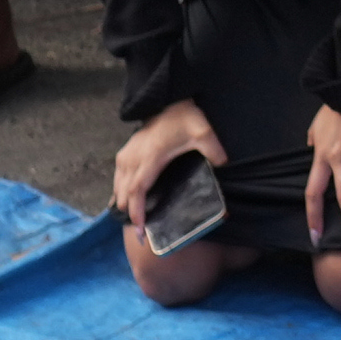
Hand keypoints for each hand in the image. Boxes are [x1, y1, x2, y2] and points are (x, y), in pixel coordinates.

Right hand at [113, 100, 222, 217]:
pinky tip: (121, 204)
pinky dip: (119, 192)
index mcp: (150, 157)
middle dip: (131, 214)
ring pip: (118, 186)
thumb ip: (213, 150)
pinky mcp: (126, 153)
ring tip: (133, 224)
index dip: (137, 210)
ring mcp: (127, 155)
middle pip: (125, 192)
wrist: (170, 102)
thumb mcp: (203, 132)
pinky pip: (118, 178)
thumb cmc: (185, 118)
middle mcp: (133, 158)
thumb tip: (223, 164)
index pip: (138, 189)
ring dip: (123, 204)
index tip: (140, 228)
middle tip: (141, 237)